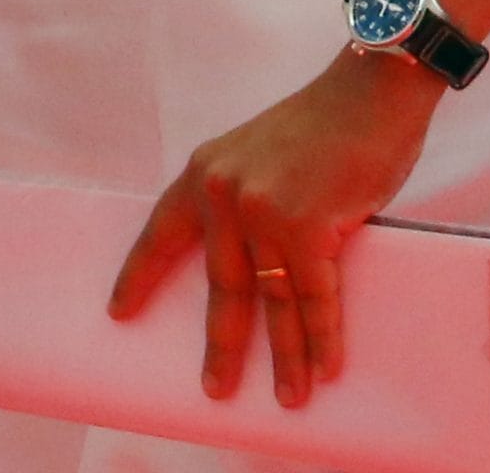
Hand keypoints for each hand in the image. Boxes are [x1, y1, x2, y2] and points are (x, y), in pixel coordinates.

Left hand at [109, 51, 444, 411]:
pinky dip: (322, 340)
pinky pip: (313, 299)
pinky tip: (325, 369)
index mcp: (206, 171)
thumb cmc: (325, 125)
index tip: (119, 312)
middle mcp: (224, 192)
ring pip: (272, 302)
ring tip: (287, 398)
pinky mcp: (306, 227)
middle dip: (221, 344)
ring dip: (284, 358)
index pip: (163, 231)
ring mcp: (263, 210)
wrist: (370, 90)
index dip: (139, 275)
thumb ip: (250, 205)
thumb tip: (261, 273)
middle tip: (215, 387)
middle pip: (221, 286)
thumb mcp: (263, 158)